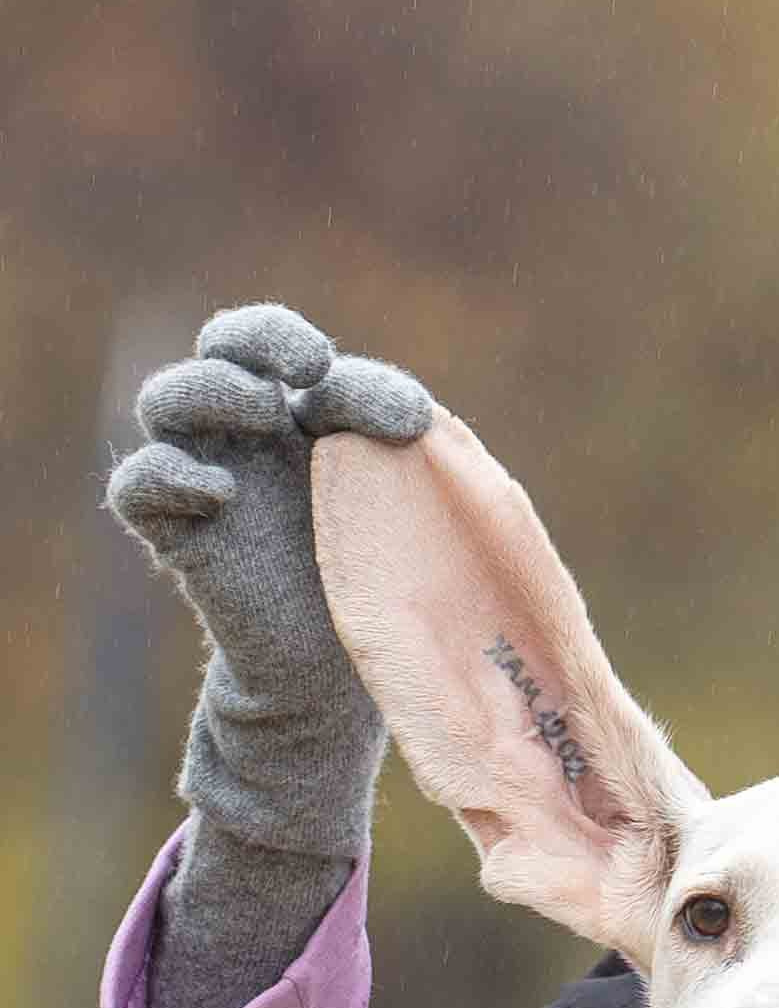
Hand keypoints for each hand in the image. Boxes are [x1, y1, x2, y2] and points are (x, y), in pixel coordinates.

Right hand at [106, 303, 433, 855]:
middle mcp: (245, 439)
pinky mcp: (179, 536)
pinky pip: (136, 484)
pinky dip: (168, 473)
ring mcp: (207, 481)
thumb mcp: (407, 499)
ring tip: (265, 412)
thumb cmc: (385, 573)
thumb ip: (405, 448)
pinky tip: (221, 492)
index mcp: (297, 416)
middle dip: (255, 341)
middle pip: (215, 351)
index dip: (292, 338)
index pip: (270, 342)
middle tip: (304, 373)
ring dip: (210, 390)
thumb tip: (414, 413)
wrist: (347, 669)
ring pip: (165, 400)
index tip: (347, 378)